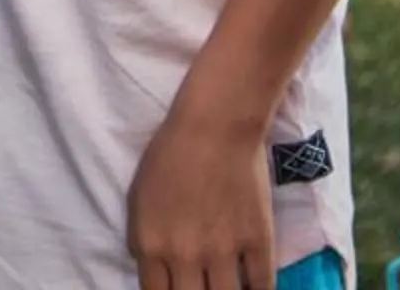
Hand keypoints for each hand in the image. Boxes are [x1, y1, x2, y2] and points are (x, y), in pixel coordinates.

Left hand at [125, 106, 273, 289]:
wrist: (214, 126)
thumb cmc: (169, 155)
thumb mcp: (138, 198)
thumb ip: (142, 240)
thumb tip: (151, 270)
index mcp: (152, 245)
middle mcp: (186, 256)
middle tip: (201, 288)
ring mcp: (224, 251)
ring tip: (224, 287)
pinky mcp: (258, 242)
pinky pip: (262, 287)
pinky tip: (253, 288)